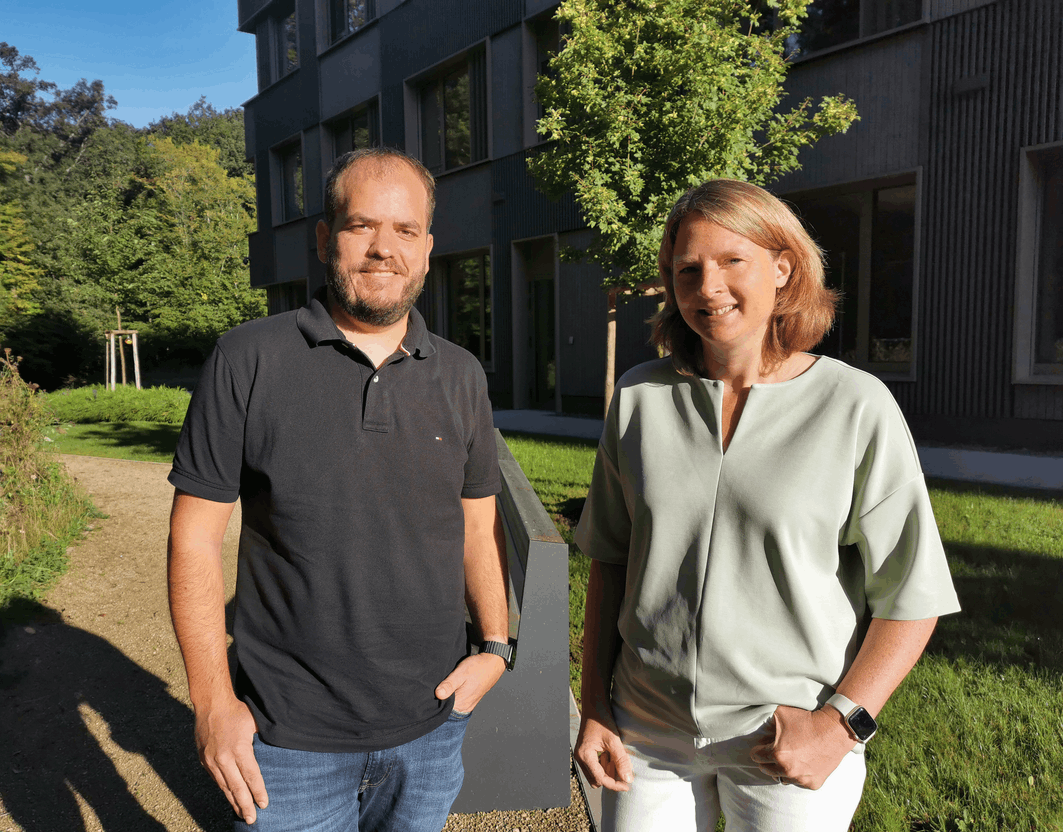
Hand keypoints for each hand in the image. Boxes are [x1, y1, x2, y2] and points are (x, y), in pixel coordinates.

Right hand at [194, 695, 267, 822]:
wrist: (211, 703)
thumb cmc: (237, 711)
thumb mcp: (255, 723)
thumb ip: (262, 740)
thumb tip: (278, 750)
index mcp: (239, 749)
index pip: (251, 776)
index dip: (258, 791)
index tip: (264, 804)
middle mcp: (223, 758)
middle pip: (236, 787)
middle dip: (245, 805)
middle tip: (252, 819)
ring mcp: (211, 760)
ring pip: (224, 786)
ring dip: (233, 801)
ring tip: (241, 813)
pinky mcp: (204, 760)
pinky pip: (216, 779)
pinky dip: (224, 790)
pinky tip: (230, 797)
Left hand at [434, 652, 505, 712]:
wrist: (493, 664)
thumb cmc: (478, 667)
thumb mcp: (461, 673)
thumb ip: (449, 684)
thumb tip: (438, 694)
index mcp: (461, 704)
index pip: (441, 710)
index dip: (434, 702)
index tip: (431, 693)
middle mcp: (464, 707)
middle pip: (446, 709)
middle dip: (440, 700)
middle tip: (438, 687)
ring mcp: (468, 705)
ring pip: (451, 706)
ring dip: (447, 698)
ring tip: (445, 686)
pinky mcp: (470, 701)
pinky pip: (457, 702)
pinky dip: (453, 697)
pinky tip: (452, 688)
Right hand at [574, 710, 632, 791]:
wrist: (594, 705)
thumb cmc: (602, 720)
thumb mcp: (613, 740)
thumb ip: (621, 760)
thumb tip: (628, 779)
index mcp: (585, 756)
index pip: (601, 779)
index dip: (615, 784)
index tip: (628, 785)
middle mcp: (580, 757)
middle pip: (596, 780)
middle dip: (611, 778)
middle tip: (624, 771)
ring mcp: (581, 755)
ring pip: (596, 774)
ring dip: (608, 771)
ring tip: (618, 760)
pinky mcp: (585, 752)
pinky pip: (595, 766)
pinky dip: (604, 765)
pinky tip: (612, 756)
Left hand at [749, 704, 854, 789]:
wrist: (834, 730)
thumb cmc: (807, 720)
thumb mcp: (781, 713)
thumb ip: (767, 722)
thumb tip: (759, 728)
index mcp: (778, 754)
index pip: (757, 756)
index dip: (757, 750)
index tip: (760, 747)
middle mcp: (788, 770)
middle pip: (766, 770)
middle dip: (767, 761)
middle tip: (772, 753)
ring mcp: (801, 779)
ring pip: (782, 778)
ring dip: (781, 770)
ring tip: (786, 760)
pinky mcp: (813, 784)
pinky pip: (798, 782)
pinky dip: (797, 775)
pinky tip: (800, 764)